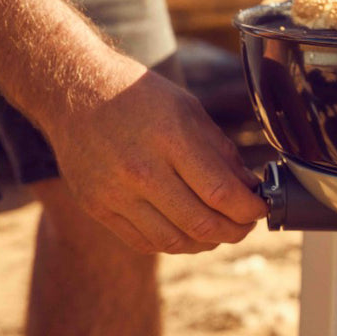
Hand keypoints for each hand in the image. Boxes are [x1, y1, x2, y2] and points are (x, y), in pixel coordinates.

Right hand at [41, 56, 267, 253]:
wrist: (75, 92)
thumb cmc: (138, 97)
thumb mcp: (189, 110)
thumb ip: (221, 153)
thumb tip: (249, 189)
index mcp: (170, 139)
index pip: (221, 193)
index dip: (250, 209)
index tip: (261, 208)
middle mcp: (141, 170)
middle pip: (201, 224)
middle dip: (235, 231)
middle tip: (246, 224)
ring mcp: (115, 193)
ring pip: (175, 242)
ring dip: (207, 242)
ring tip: (219, 230)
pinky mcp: (98, 208)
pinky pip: (145, 242)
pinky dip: (175, 243)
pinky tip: (188, 231)